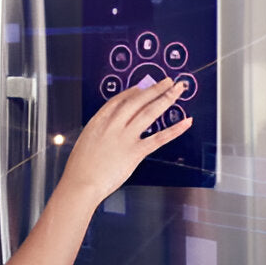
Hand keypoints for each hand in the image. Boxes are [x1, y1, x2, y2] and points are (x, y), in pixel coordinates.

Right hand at [58, 78, 193, 204]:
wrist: (81, 183)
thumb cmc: (80, 167)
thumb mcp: (86, 140)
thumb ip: (100, 131)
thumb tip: (111, 129)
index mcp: (99, 121)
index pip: (120, 99)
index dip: (135, 91)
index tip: (144, 86)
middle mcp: (113, 125)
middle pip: (138, 100)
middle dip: (155, 88)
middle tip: (167, 81)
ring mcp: (125, 137)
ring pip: (149, 112)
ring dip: (166, 98)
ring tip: (177, 90)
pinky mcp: (135, 152)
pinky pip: (159, 138)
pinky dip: (174, 129)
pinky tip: (185, 122)